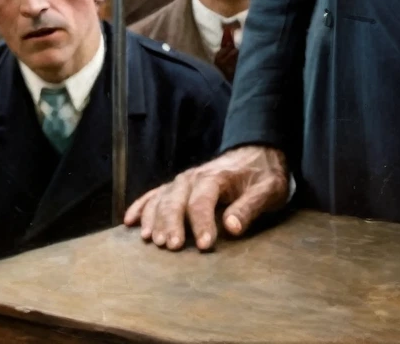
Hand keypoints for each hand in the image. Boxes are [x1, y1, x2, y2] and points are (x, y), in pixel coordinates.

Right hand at [123, 145, 289, 251]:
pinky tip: (130, 221)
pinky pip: (155, 194)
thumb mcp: (269, 189)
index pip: (204, 200)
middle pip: (176, 199)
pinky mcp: (179, 186)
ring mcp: (184, 181)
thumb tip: (232, 227)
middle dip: (172, 223)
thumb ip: (251, 206)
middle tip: (171, 247)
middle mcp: (195, 177)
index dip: (202, 223)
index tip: (205, 246)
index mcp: (217, 177)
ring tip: (151, 240)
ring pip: (162, 197)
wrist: (258, 152)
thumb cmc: (264, 175)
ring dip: (154, 218)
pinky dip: (141, 205)